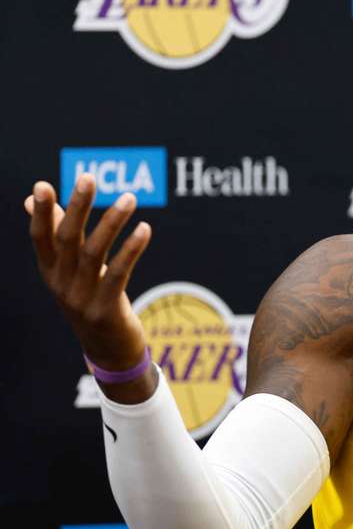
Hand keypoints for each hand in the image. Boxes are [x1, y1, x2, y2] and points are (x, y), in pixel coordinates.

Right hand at [25, 174, 151, 369]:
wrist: (108, 350)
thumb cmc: (90, 299)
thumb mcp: (70, 270)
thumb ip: (57, 235)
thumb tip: (32, 198)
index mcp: (51, 272)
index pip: (41, 238)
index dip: (42, 213)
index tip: (42, 185)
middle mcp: (62, 284)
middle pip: (67, 240)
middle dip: (77, 207)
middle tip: (88, 178)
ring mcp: (82, 299)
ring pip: (95, 253)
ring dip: (113, 222)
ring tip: (129, 197)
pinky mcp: (106, 310)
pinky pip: (119, 273)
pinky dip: (131, 249)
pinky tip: (144, 229)